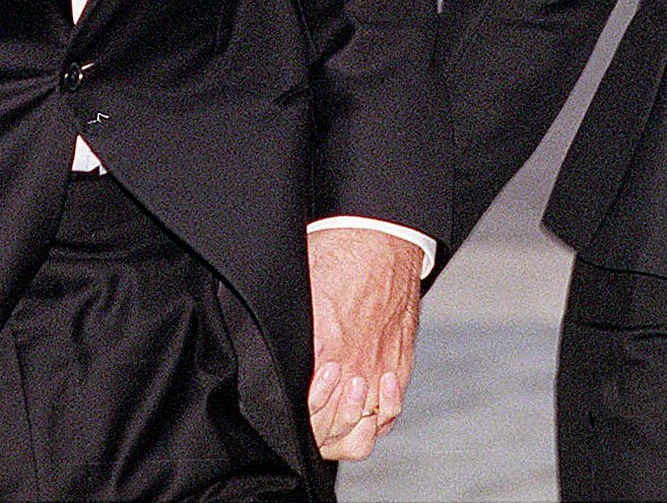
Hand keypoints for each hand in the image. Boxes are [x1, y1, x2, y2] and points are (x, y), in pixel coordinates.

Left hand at [306, 227, 421, 461]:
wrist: (382, 236)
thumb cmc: (339, 254)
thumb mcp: (297, 288)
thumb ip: (286, 330)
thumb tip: (266, 347)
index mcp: (322, 349)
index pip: (304, 413)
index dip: (295, 418)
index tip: (291, 403)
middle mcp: (352, 366)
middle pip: (330, 429)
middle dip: (317, 429)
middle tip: (312, 412)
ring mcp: (379, 368)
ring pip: (361, 430)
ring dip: (346, 427)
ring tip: (337, 409)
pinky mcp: (400, 362)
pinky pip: (391, 412)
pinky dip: (379, 417)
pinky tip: (368, 403)